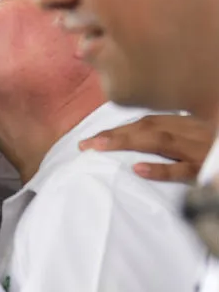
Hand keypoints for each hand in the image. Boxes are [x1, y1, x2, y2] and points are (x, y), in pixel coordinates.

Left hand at [79, 114, 215, 182]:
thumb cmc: (218, 145)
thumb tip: (148, 151)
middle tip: (86, 145)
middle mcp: (196, 132)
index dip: (122, 128)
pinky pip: (184, 170)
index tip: (94, 139)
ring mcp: (202, 149)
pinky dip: (161, 169)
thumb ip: (180, 138)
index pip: (152, 121)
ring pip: (161, 141)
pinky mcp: (208, 170)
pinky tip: (139, 170)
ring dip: (127, 142)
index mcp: (193, 124)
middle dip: (116, 134)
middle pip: (150, 127)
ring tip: (99, 148)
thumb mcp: (202, 138)